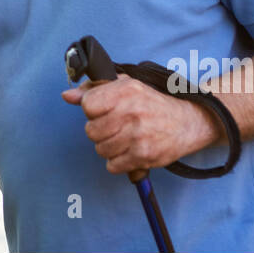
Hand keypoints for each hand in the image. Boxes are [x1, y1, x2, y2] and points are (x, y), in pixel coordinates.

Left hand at [62, 75, 221, 182]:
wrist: (186, 122)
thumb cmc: (151, 103)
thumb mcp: (125, 86)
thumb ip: (94, 90)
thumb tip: (66, 96)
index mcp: (125, 91)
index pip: (87, 106)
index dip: (92, 110)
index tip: (104, 111)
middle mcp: (131, 112)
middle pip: (91, 131)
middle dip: (100, 131)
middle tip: (115, 126)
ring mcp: (137, 135)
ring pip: (100, 150)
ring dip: (109, 147)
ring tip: (123, 138)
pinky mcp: (143, 156)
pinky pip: (112, 165)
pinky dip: (118, 162)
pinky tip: (128, 151)